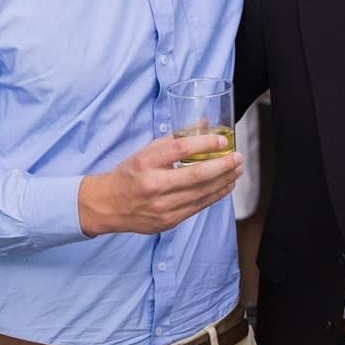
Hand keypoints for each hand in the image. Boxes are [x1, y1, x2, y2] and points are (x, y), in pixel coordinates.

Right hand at [78, 134, 243, 235]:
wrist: (106, 205)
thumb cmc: (130, 174)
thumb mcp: (147, 151)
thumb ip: (176, 138)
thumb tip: (205, 124)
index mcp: (145, 162)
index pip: (181, 149)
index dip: (206, 143)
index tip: (223, 140)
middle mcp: (153, 185)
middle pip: (196, 175)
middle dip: (223, 165)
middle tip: (238, 157)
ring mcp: (161, 206)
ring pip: (201, 193)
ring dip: (224, 180)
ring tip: (237, 170)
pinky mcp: (167, 221)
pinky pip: (198, 206)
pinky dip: (216, 195)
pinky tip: (226, 185)